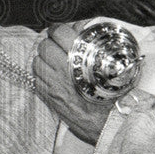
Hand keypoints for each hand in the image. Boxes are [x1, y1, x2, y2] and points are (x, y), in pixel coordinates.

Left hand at [33, 22, 114, 143]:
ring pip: (37, 61)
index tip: (62, 31)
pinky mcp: (49, 98)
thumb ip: (100, 44)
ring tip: (55, 61)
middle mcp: (64, 70)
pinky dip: (42, 75)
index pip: (59, 32)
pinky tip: (53, 76)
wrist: (112, 125)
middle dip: (51, 43)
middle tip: (59, 46)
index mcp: (81, 59)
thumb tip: (82, 28)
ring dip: (44, 59)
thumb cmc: (118, 96)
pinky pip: (36, 79)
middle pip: (45, 45)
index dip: (59, 29)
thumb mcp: (118, 65)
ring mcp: (54, 85)